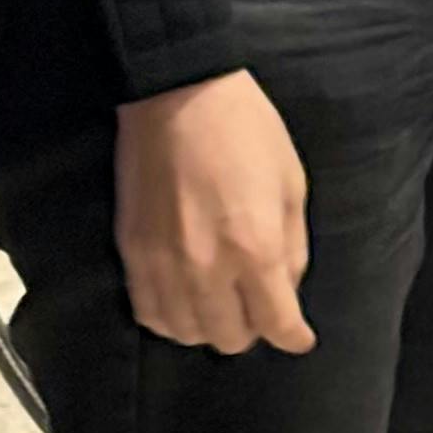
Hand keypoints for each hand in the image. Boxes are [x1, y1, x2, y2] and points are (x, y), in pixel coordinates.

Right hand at [116, 69, 315, 352]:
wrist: (179, 95)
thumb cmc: (246, 130)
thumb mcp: (291, 183)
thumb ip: (293, 246)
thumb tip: (289, 290)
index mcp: (256, 249)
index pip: (276, 323)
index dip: (293, 337)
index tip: (299, 337)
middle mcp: (208, 269)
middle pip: (230, 338)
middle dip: (253, 329)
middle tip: (259, 308)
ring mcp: (164, 265)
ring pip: (187, 334)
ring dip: (210, 327)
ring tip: (221, 305)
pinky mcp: (132, 254)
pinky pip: (148, 313)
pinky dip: (170, 318)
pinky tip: (184, 301)